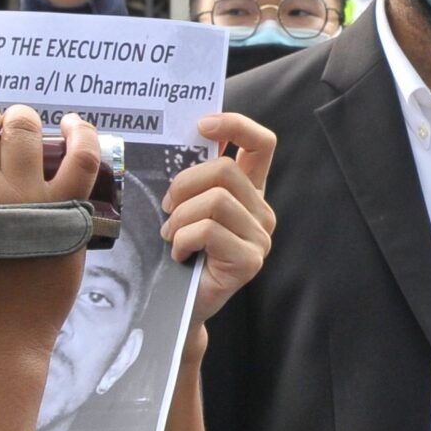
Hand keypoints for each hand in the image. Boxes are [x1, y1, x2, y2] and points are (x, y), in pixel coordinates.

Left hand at [161, 112, 276, 321]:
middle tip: (167, 208)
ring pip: (215, 201)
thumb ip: (194, 179)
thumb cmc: (181, 252)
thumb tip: (184, 140)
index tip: (203, 126)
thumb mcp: (188, 207)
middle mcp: (262, 211)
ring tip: (172, 236)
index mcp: (250, 191)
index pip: (262, 143)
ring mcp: (261, 236)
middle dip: (184, 185)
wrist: (181, 305)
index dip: (236, 125)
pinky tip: (181, 255)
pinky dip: (184, 240)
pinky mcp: (251, 260)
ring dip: (180, 218)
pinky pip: (209, 231)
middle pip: (226, 170)